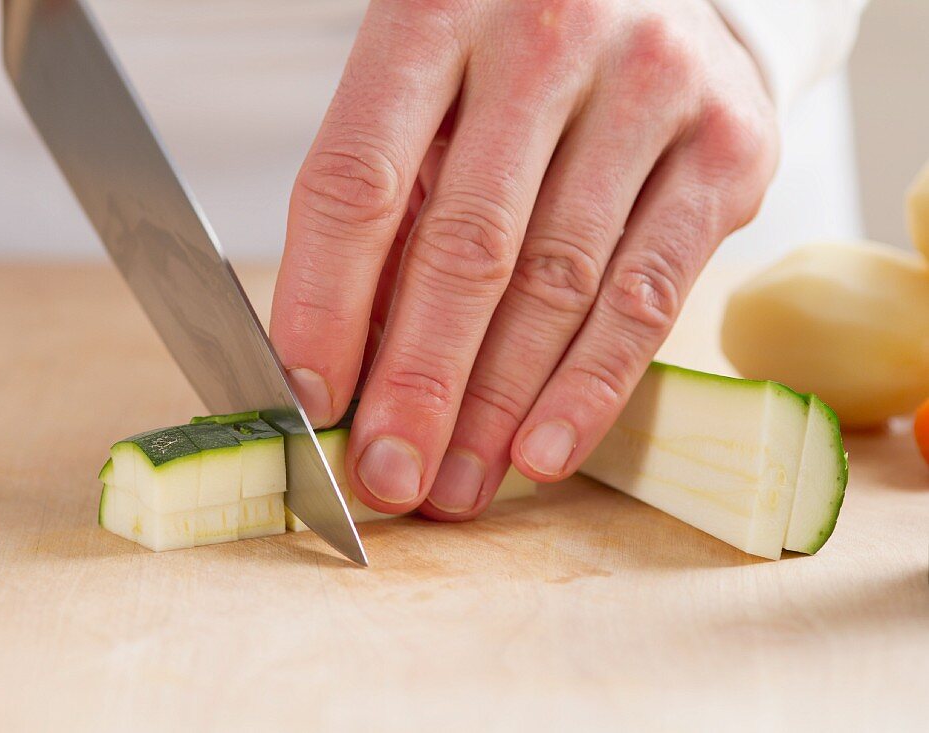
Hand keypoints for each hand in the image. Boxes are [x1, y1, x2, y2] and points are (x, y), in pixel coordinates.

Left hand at [270, 0, 777, 519]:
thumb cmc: (509, 55)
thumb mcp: (424, 94)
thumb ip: (389, 208)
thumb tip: (344, 367)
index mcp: (435, 10)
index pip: (357, 181)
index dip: (326, 305)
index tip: (311, 401)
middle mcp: (547, 37)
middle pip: (466, 247)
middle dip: (418, 384)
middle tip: (387, 477)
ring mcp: (650, 87)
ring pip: (560, 283)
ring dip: (496, 406)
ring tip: (454, 486)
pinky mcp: (728, 146)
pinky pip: (650, 294)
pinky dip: (590, 387)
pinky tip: (543, 450)